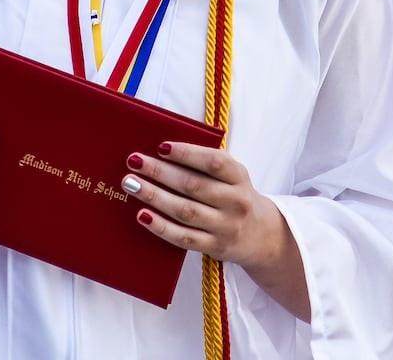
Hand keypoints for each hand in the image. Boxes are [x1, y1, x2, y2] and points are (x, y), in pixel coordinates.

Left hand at [123, 142, 309, 321]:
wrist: (261, 235)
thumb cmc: (233, 195)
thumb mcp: (231, 176)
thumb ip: (204, 164)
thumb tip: (160, 152)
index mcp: (239, 176)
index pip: (214, 162)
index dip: (187, 153)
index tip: (160, 146)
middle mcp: (236, 201)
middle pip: (193, 185)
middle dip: (160, 172)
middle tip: (133, 161)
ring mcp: (225, 226)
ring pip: (185, 211)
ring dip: (155, 196)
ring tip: (130, 184)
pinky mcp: (214, 246)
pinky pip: (184, 237)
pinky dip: (161, 226)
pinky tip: (142, 215)